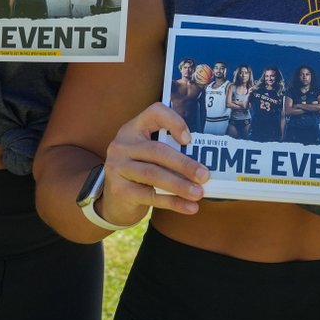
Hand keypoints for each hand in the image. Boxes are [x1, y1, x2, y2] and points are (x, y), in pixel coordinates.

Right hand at [98, 103, 210, 225]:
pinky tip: (189, 207)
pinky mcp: (119, 190)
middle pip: (157, 150)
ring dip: (180, 185)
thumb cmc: (140, 172)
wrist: (114, 201)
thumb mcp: (148, 155)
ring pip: (153, 174)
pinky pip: (150, 196)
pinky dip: (173, 202)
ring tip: (199, 193)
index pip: (154, 112)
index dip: (174, 122)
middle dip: (184, 164)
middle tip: (205, 175)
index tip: (189, 139)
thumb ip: (169, 151)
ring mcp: (117, 167)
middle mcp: (122, 145)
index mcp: (133, 128)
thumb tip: (206, 162)